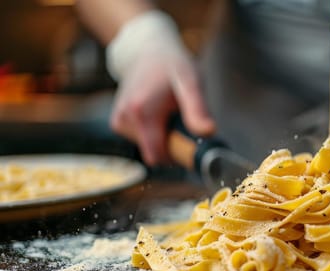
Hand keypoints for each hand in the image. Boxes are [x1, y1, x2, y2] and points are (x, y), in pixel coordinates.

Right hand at [108, 13, 214, 165]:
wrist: (147, 51)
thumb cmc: (173, 66)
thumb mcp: (191, 82)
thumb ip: (197, 109)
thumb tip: (209, 132)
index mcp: (142, 112)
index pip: (159, 156)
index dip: (178, 156)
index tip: (191, 142)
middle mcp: (125, 119)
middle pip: (155, 154)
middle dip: (172, 145)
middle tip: (182, 122)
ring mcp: (118, 121)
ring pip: (148, 148)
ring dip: (164, 136)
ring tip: (169, 112)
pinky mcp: (117, 122)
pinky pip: (142, 140)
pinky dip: (154, 132)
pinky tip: (158, 112)